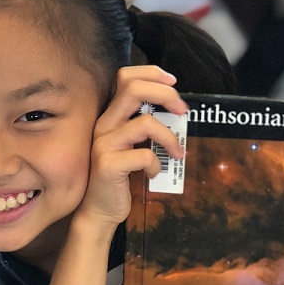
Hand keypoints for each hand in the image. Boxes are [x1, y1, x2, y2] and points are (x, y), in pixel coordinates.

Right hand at [78, 66, 187, 226]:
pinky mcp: (108, 165)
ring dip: (169, 137)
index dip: (152, 74)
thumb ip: (146, 127)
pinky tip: (152, 174)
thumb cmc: (121, 177)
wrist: (99, 210)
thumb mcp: (132, 145)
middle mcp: (104, 125)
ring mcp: (104, 144)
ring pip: (145, 123)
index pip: (126, 77)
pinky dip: (156, 164)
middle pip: (134, 89)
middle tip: (183, 111)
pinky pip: (144, 156)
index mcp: (111, 116)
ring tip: (177, 153)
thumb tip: (177, 111)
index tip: (173, 82)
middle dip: (165, 95)